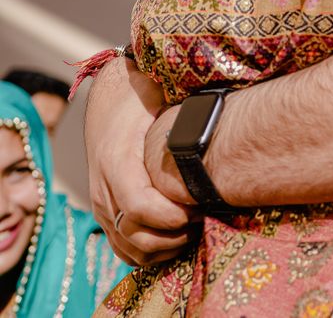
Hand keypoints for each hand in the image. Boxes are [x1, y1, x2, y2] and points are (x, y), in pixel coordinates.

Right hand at [84, 55, 195, 265]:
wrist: (108, 96)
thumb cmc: (138, 95)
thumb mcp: (158, 97)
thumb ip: (180, 118)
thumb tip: (217, 126)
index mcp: (116, 159)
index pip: (139, 206)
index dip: (172, 216)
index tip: (200, 208)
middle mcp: (103, 187)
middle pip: (134, 235)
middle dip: (173, 236)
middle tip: (204, 220)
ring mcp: (101, 203)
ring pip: (128, 248)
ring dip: (163, 248)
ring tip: (194, 229)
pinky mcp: (105, 212)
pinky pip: (122, 246)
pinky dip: (148, 252)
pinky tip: (175, 237)